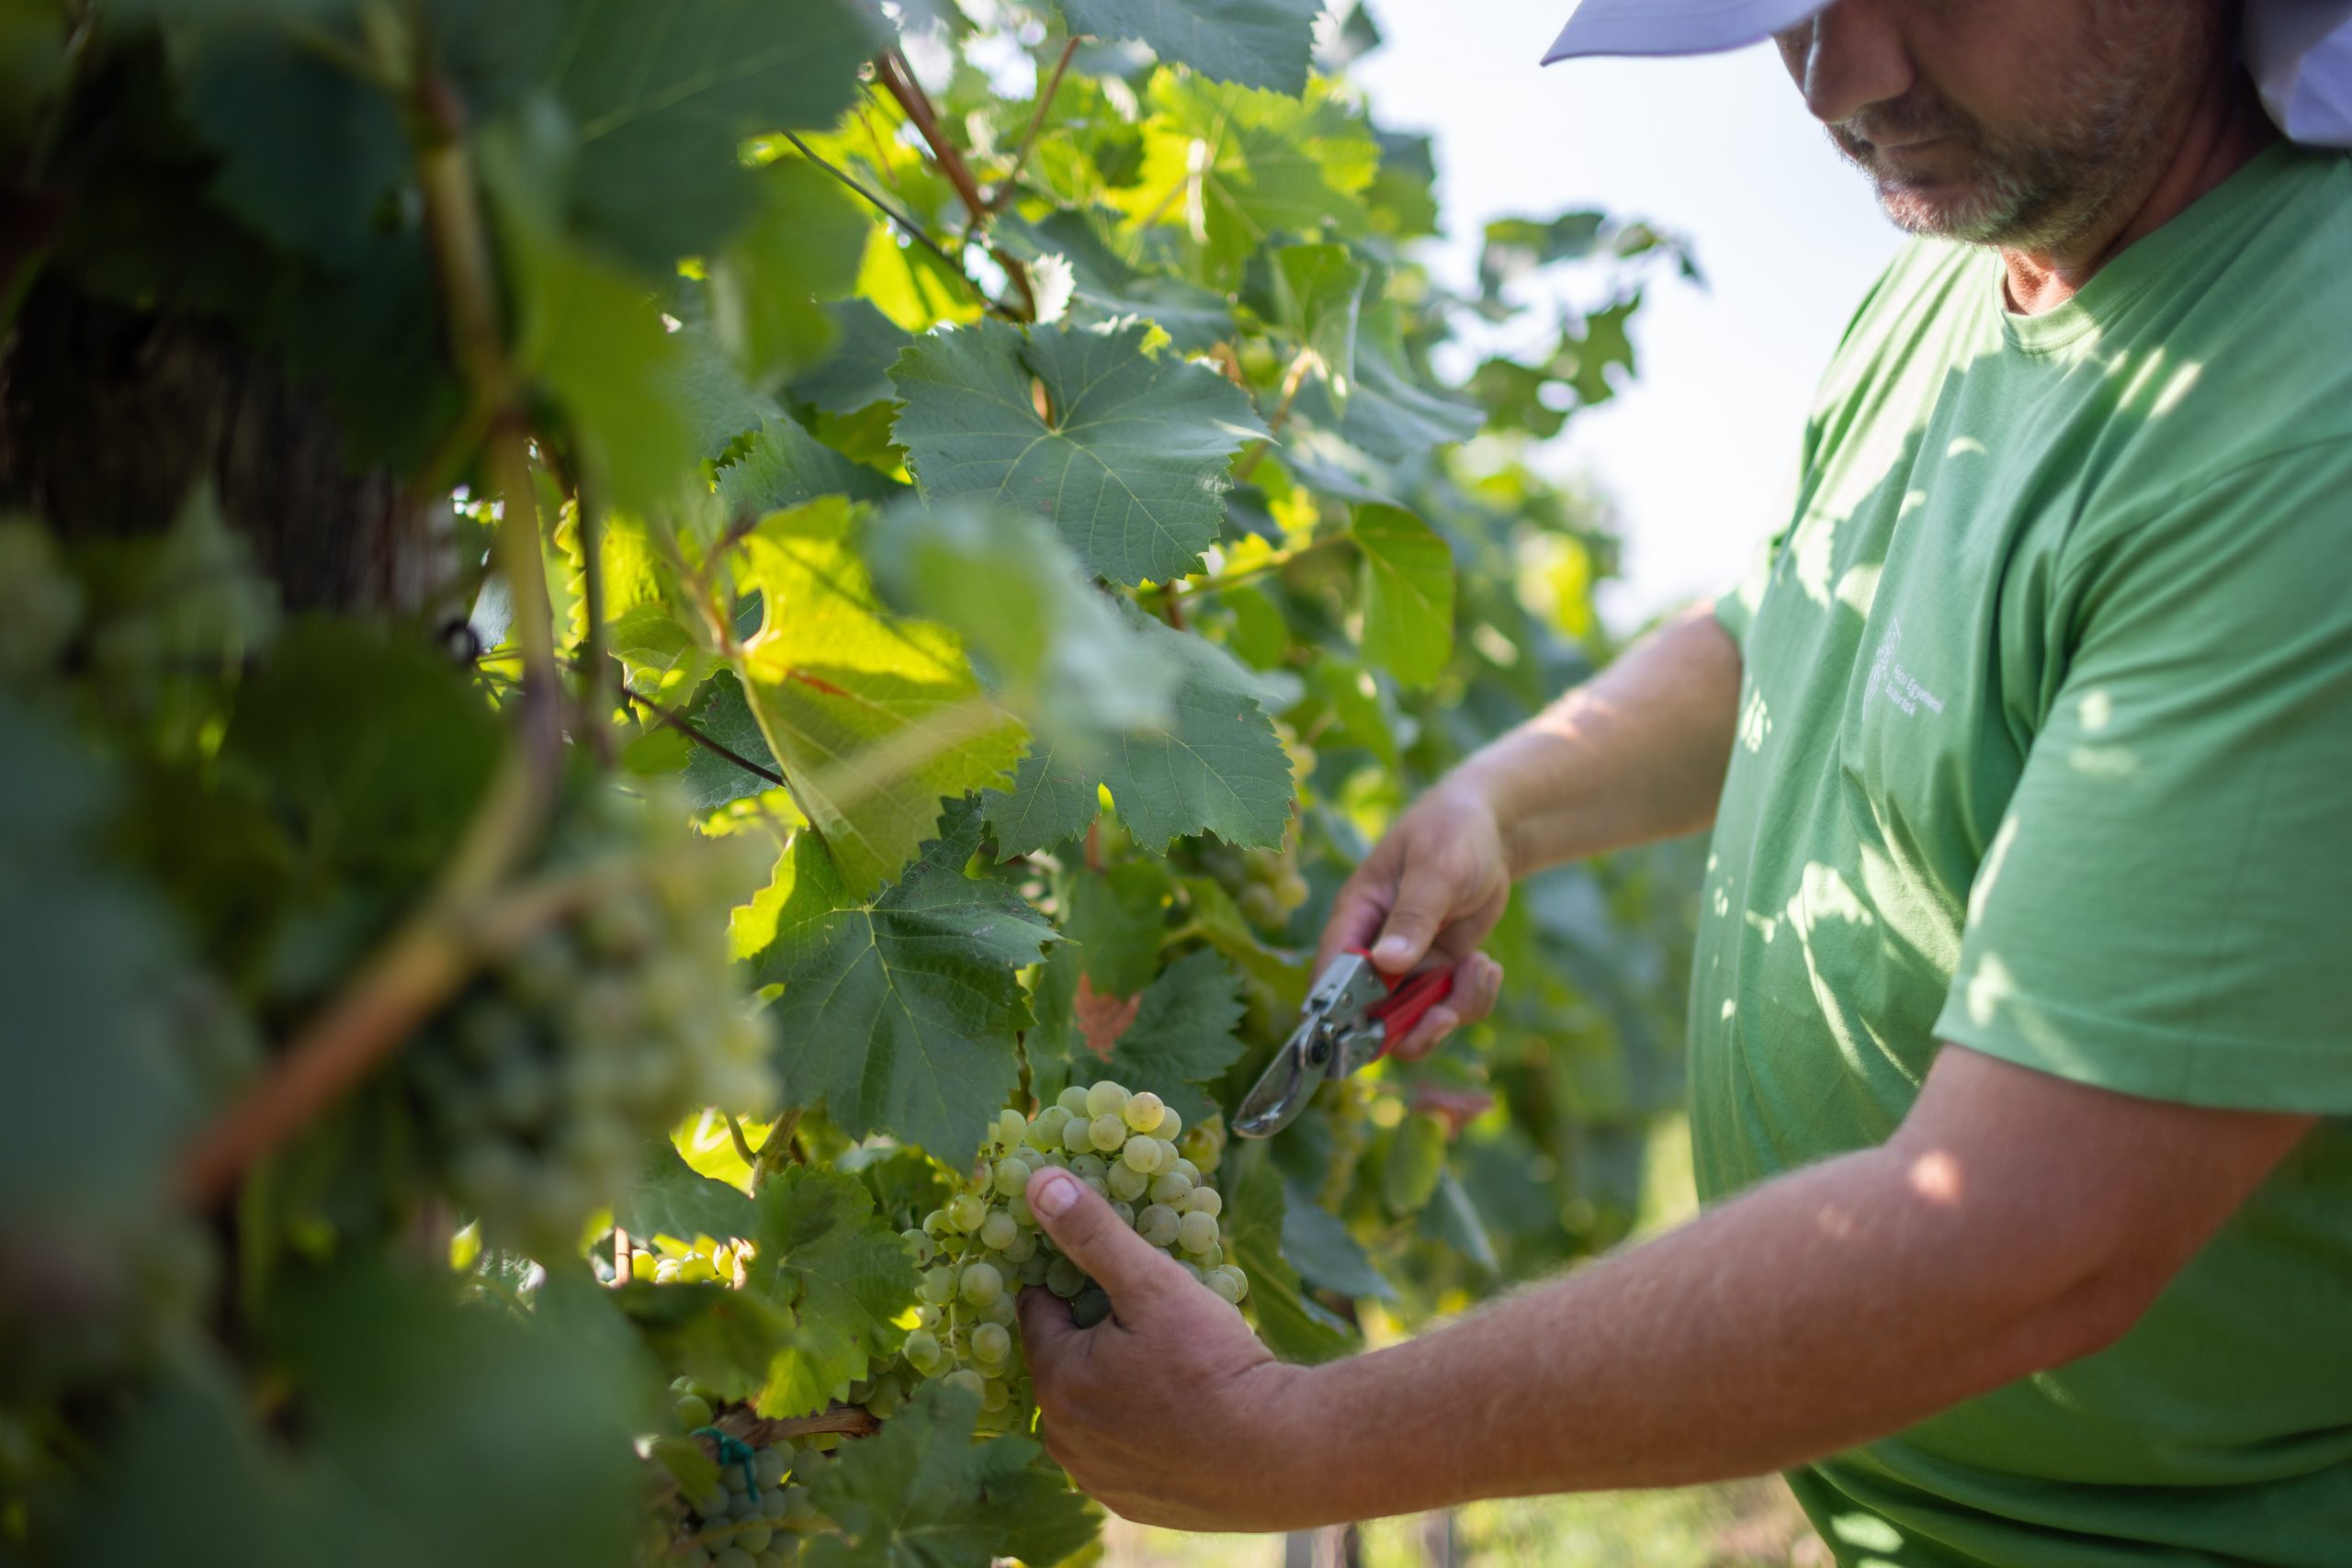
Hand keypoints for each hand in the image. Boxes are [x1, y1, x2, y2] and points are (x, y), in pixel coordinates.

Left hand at [1016, 1166, 1324, 1531]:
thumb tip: (1038, 1183)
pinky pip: (1123, 1451)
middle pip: (1065, 1362)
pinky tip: (1183, 1407)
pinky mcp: (1135, 1504)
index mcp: (1057, 1381)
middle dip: (1095, 1333)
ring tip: (1171, 1357)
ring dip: (1117, 1381)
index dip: (1073, 1280)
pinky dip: (1141, 1427)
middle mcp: (1063, 1440)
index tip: (1111, 1269)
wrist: (1282, 1454)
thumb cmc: (1213, 1364)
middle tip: (1148, 1312)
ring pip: (1094, 1409)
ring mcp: (1098, 1478)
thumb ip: (1094, 1233)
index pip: (1039, 1310)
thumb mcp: (1153, 1283)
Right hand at [1315, 780, 1509, 1058]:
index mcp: (1356, 918)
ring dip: (1453, 1010)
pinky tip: (1487, 966)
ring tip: (1482, 970)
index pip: (1332, 975)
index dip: (1338, 1014)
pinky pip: (1449, 1008)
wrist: (1491, 829)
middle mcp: (1375, 949)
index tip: (1365, 1040)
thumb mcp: (1436, 870)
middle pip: (1371, 1017)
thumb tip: (1386, 963)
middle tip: (1445, 1017)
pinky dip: (1473, 998)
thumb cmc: (1451, 833)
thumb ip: (1413, 917)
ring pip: (1416, 1021)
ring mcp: (1408, 964)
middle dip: (1410, 1028)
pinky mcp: (1439, 970)